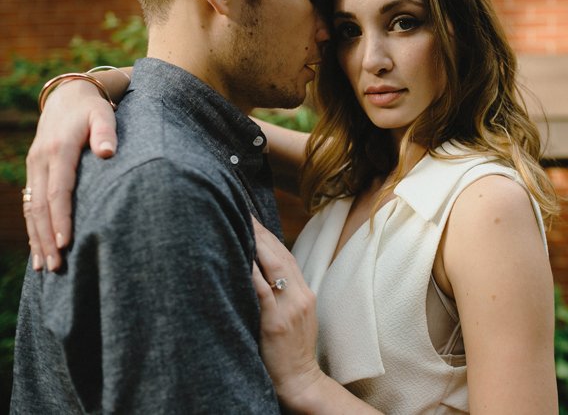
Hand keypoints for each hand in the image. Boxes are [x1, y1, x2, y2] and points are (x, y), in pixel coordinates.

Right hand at [24, 81, 117, 270]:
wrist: (68, 97)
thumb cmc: (94, 109)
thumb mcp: (103, 114)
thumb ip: (106, 132)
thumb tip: (107, 153)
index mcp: (58, 150)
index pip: (59, 190)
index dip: (62, 218)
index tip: (66, 243)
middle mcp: (41, 161)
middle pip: (41, 206)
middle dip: (47, 238)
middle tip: (57, 266)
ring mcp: (34, 167)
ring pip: (32, 209)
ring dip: (37, 239)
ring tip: (46, 267)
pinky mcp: (34, 172)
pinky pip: (31, 205)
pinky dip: (33, 229)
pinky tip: (38, 251)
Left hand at [250, 216, 324, 405]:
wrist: (301, 380)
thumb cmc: (291, 351)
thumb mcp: (294, 317)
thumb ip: (282, 294)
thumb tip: (259, 273)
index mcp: (304, 292)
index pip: (286, 255)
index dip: (268, 236)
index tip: (251, 218)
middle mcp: (300, 295)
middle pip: (280, 254)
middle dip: (260, 232)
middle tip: (241, 211)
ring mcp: (290, 308)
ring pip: (274, 266)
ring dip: (255, 243)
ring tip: (239, 223)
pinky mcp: (276, 322)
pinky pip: (262, 290)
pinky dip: (251, 271)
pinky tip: (239, 257)